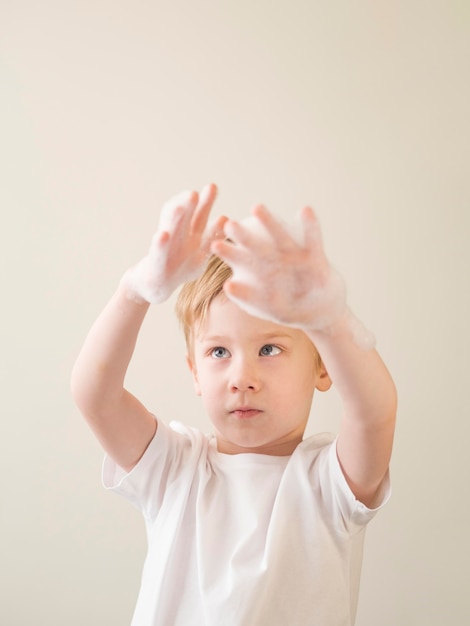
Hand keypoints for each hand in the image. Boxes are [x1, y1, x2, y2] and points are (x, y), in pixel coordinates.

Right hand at [123, 184, 226, 303]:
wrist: (154, 287)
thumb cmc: (179, 268)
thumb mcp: (200, 254)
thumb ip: (211, 238)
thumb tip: (226, 218)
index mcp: (189, 236)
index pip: (198, 216)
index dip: (205, 202)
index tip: (211, 187)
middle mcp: (177, 239)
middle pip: (184, 217)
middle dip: (192, 202)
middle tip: (204, 187)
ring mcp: (166, 250)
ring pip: (170, 229)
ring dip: (177, 215)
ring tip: (185, 202)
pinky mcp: (156, 265)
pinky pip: (158, 254)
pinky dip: (160, 244)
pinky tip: (163, 235)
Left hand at [211, 204, 346, 330]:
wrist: (320, 311)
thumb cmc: (293, 308)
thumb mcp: (272, 308)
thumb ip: (250, 298)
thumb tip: (228, 285)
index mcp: (263, 273)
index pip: (242, 262)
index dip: (228, 253)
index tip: (213, 245)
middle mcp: (277, 261)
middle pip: (257, 247)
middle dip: (243, 236)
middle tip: (228, 224)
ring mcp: (296, 259)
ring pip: (281, 238)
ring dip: (269, 223)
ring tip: (256, 208)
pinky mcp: (317, 260)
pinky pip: (313, 241)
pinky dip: (310, 226)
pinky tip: (304, 210)